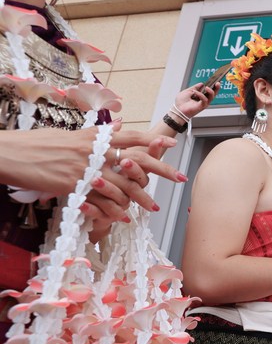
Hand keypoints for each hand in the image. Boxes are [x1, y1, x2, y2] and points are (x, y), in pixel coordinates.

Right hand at [0, 125, 183, 219]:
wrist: (10, 153)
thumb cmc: (39, 145)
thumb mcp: (72, 135)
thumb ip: (98, 134)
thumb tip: (119, 126)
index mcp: (94, 136)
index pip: (131, 136)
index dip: (153, 138)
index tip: (172, 143)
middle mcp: (94, 150)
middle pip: (136, 159)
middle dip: (162, 169)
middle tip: (181, 177)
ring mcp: (85, 168)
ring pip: (123, 184)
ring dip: (140, 198)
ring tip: (154, 207)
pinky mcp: (74, 185)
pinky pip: (102, 200)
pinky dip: (114, 209)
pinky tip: (123, 217)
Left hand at [176, 82, 219, 117]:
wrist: (178, 109)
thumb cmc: (181, 102)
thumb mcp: (188, 91)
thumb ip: (195, 87)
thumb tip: (202, 84)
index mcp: (200, 96)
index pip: (208, 90)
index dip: (213, 86)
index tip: (215, 80)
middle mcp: (203, 100)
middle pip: (213, 94)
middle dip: (216, 88)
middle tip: (218, 83)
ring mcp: (203, 103)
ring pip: (211, 97)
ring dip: (211, 91)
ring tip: (207, 87)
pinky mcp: (201, 107)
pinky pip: (204, 100)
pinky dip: (200, 95)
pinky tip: (195, 92)